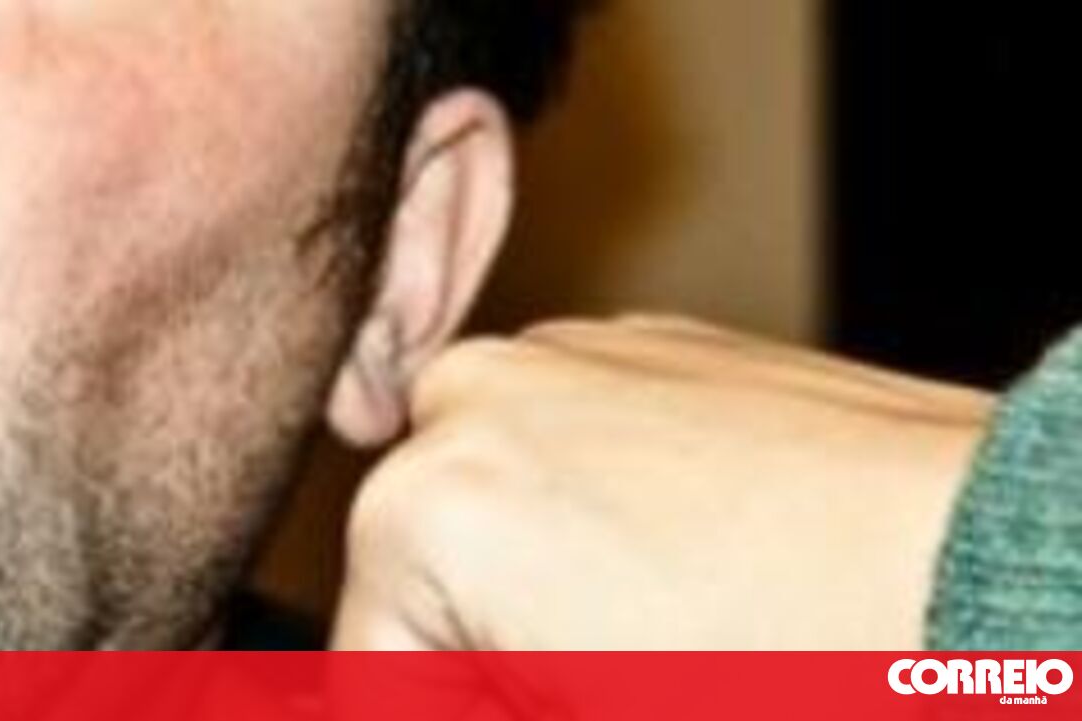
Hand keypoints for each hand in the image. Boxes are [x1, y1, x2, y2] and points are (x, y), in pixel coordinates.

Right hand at [332, 316, 993, 650]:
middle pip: (417, 581)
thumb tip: (457, 675)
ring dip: (530, 584)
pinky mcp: (635, 342)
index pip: (371, 674)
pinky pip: (562, 449)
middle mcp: (467, 401)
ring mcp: (556, 354)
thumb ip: (477, 691)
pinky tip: (681, 564)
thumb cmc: (801, 663)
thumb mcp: (582, 708)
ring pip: (487, 508)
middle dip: (478, 656)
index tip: (529, 698)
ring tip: (641, 635)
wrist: (978, 553)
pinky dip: (588, 514)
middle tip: (575, 680)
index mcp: (423, 512)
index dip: (447, 708)